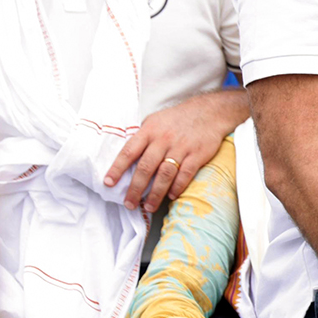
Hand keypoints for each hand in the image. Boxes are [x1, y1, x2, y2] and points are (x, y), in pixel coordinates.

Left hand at [103, 90, 247, 210]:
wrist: (209, 111)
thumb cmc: (178, 118)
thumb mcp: (156, 120)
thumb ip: (143, 137)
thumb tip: (127, 157)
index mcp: (150, 130)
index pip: (130, 151)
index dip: (117, 168)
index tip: (108, 183)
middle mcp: (164, 139)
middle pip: (146, 167)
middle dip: (135, 189)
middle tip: (129, 204)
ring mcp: (181, 147)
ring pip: (165, 174)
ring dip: (155, 193)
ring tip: (148, 206)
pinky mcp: (197, 154)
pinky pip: (185, 174)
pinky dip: (177, 187)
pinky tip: (171, 196)